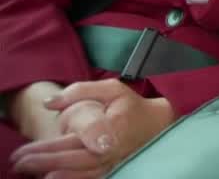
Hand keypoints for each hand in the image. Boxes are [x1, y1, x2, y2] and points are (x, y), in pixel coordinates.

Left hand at [9, 79, 174, 177]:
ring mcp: (114, 163)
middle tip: (18, 165)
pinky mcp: (115, 170)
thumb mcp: (111, 88)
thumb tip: (49, 103)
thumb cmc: (133, 106)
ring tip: (30, 174)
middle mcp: (112, 150)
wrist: (160, 123)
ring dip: (54, 176)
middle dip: (42, 164)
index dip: (45, 149)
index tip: (22, 152)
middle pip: (72, 162)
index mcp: (111, 129)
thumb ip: (79, 91)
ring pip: (80, 175)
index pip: (72, 142)